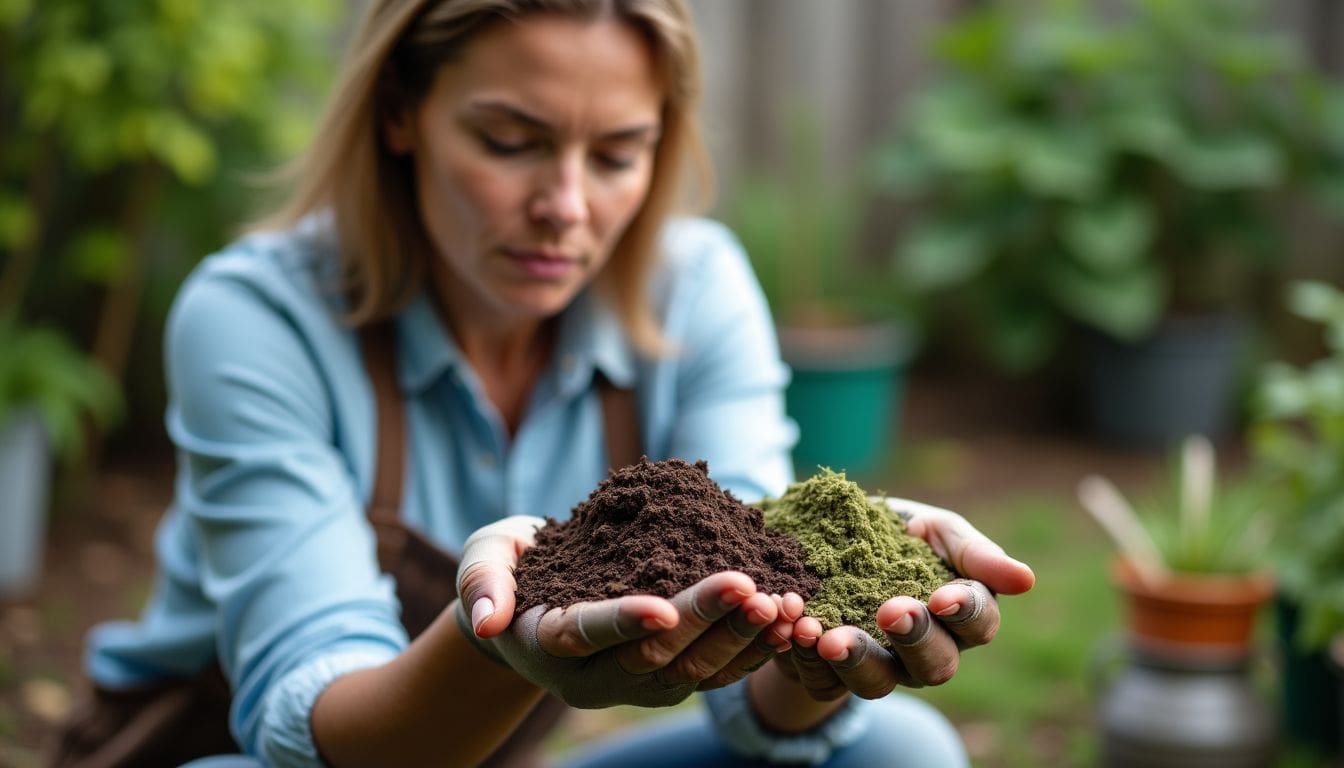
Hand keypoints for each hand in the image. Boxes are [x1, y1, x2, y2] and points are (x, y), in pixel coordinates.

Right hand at [453, 516, 795, 708]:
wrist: (533, 601)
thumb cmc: (508, 571)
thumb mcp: (482, 562)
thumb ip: (480, 584)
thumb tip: (486, 621)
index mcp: (549, 642)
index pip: (587, 635)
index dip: (622, 623)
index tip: (662, 609)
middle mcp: (594, 676)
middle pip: (653, 656)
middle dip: (704, 621)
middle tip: (749, 587)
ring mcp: (635, 682)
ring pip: (693, 672)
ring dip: (740, 639)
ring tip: (780, 603)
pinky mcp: (668, 675)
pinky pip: (715, 671)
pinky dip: (751, 648)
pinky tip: (786, 618)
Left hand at [773, 498, 1034, 699]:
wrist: (823, 539)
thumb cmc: (895, 533)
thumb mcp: (935, 529)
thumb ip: (974, 552)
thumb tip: (1026, 579)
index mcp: (958, 615)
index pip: (978, 622)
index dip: (964, 611)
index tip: (943, 594)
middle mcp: (925, 653)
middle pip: (936, 665)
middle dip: (914, 639)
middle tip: (890, 611)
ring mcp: (880, 669)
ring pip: (879, 684)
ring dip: (857, 660)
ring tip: (831, 636)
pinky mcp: (829, 676)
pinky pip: (822, 682)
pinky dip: (807, 659)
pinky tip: (796, 634)